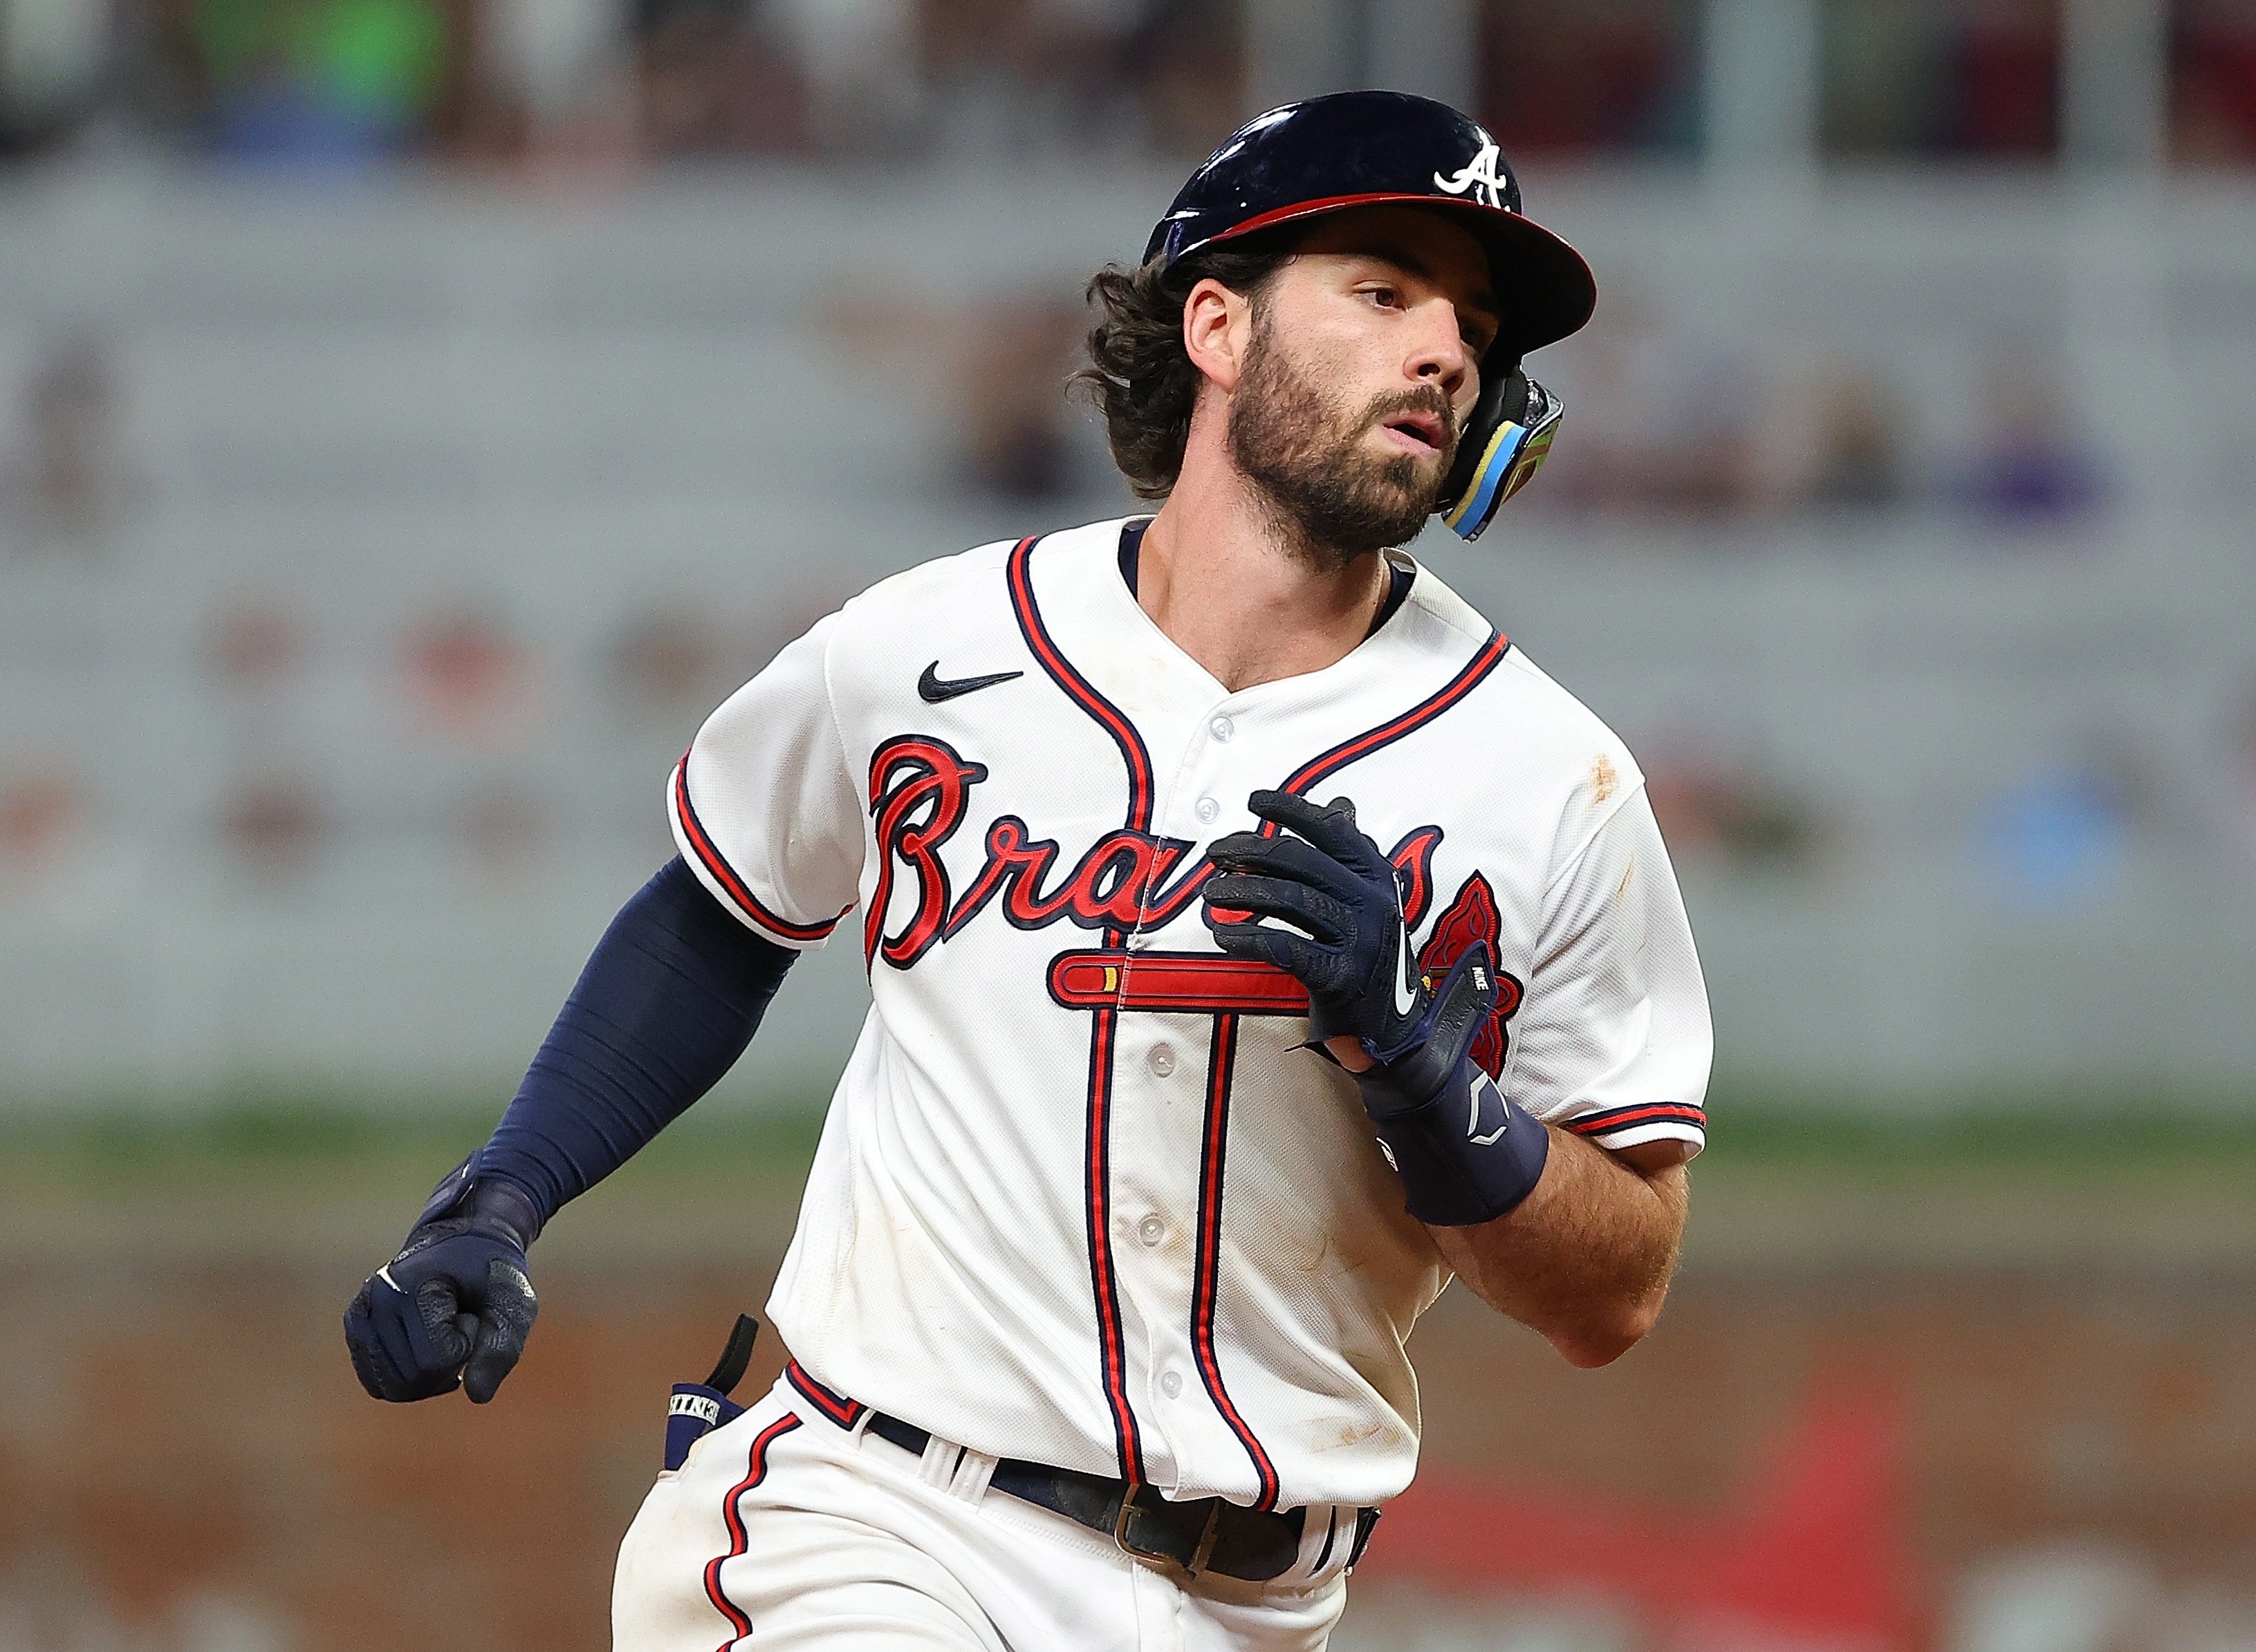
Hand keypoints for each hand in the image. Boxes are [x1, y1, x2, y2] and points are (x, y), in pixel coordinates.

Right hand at [343, 1166, 540, 1403]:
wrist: (464, 1245)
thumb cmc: (491, 1274)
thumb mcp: (514, 1301)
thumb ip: (503, 1345)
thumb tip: (478, 1395)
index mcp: (410, 1285)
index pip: (440, 1358)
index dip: (469, 1343)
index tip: (472, 1310)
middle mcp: (375, 1300)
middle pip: (415, 1378)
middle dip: (450, 1361)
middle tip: (459, 1320)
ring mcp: (360, 1316)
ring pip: (395, 1389)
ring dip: (431, 1374)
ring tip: (442, 1332)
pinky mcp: (357, 1332)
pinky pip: (380, 1385)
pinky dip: (410, 1380)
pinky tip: (428, 1351)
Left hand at [1203, 789, 1496, 1112]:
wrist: (1391, 1030)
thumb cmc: (1368, 958)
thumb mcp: (1370, 902)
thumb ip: (1351, 857)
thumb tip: (1340, 805)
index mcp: (1379, 877)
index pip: (1332, 829)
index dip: (1291, 809)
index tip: (1254, 801)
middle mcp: (1374, 902)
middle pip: (1302, 860)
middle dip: (1251, 849)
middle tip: (1216, 853)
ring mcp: (1360, 941)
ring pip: (1290, 900)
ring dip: (1241, 892)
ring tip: (1211, 893)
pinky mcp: (1340, 978)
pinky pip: (1285, 948)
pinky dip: (1248, 938)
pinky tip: (1224, 936)